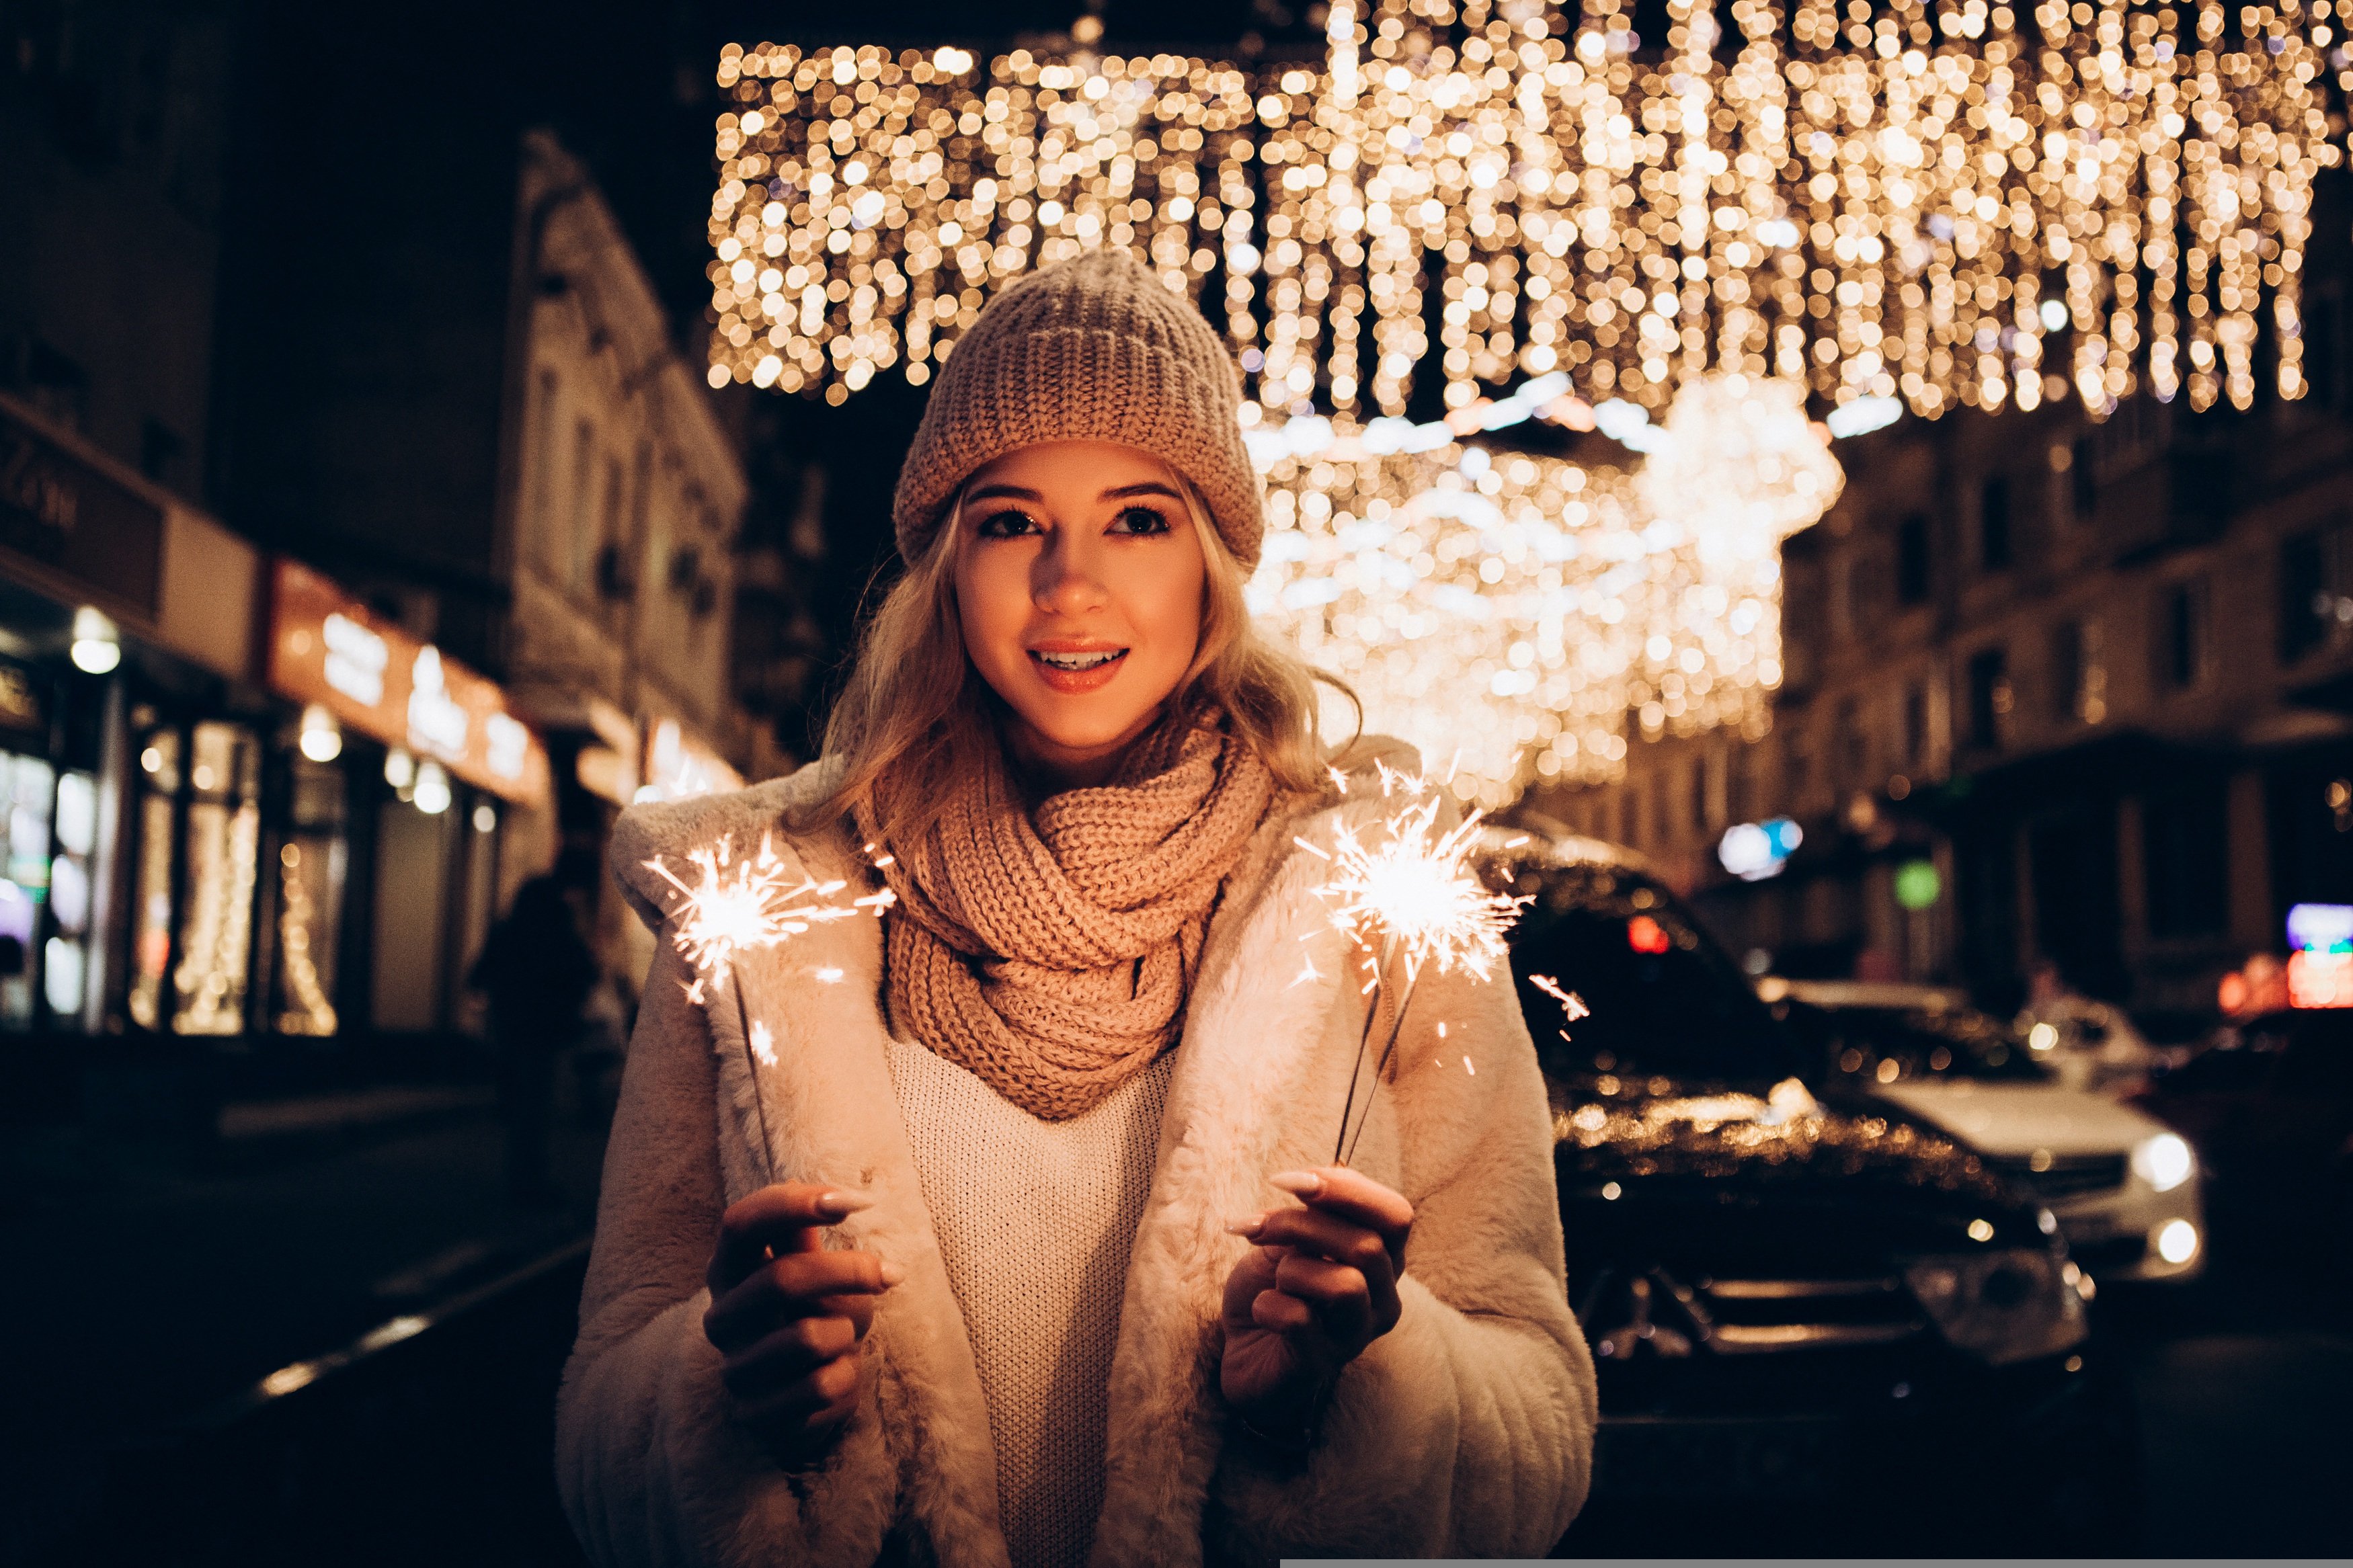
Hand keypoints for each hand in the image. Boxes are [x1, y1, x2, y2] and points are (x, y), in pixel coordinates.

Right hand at [703, 1182, 899, 1465]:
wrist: (797, 1399)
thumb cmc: (805, 1316)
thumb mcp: (805, 1267)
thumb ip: (806, 1232)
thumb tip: (839, 1197)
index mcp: (727, 1270)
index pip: (741, 1223)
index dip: (795, 1204)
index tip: (859, 1202)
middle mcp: (721, 1319)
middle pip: (784, 1278)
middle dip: (850, 1273)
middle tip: (892, 1274)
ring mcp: (734, 1370)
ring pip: (809, 1338)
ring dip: (847, 1335)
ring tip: (845, 1340)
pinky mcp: (755, 1415)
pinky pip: (821, 1387)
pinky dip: (847, 1377)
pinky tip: (838, 1376)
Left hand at [1219, 1165, 1413, 1435]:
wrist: (1243, 1350)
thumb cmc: (1275, 1289)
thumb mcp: (1292, 1239)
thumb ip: (1314, 1213)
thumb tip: (1318, 1175)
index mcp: (1384, 1261)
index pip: (1396, 1215)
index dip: (1345, 1188)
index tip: (1284, 1180)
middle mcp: (1384, 1300)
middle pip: (1366, 1245)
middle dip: (1300, 1224)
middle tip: (1255, 1227)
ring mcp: (1357, 1335)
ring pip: (1346, 1285)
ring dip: (1293, 1270)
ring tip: (1275, 1281)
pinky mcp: (1322, 1364)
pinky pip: (1300, 1319)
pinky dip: (1268, 1304)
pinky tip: (1262, 1310)